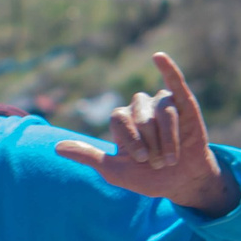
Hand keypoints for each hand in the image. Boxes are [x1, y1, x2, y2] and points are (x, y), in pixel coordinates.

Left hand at [54, 52, 236, 214]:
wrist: (180, 183)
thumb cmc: (147, 177)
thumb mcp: (115, 171)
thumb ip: (89, 157)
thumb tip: (56, 147)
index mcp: (121, 120)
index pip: (118, 118)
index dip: (130, 138)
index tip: (140, 160)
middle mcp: (139, 108)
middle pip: (141, 117)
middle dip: (150, 143)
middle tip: (156, 163)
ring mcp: (161, 104)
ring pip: (162, 111)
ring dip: (167, 138)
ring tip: (170, 159)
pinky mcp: (184, 104)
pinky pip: (175, 83)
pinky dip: (168, 69)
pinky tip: (159, 57)